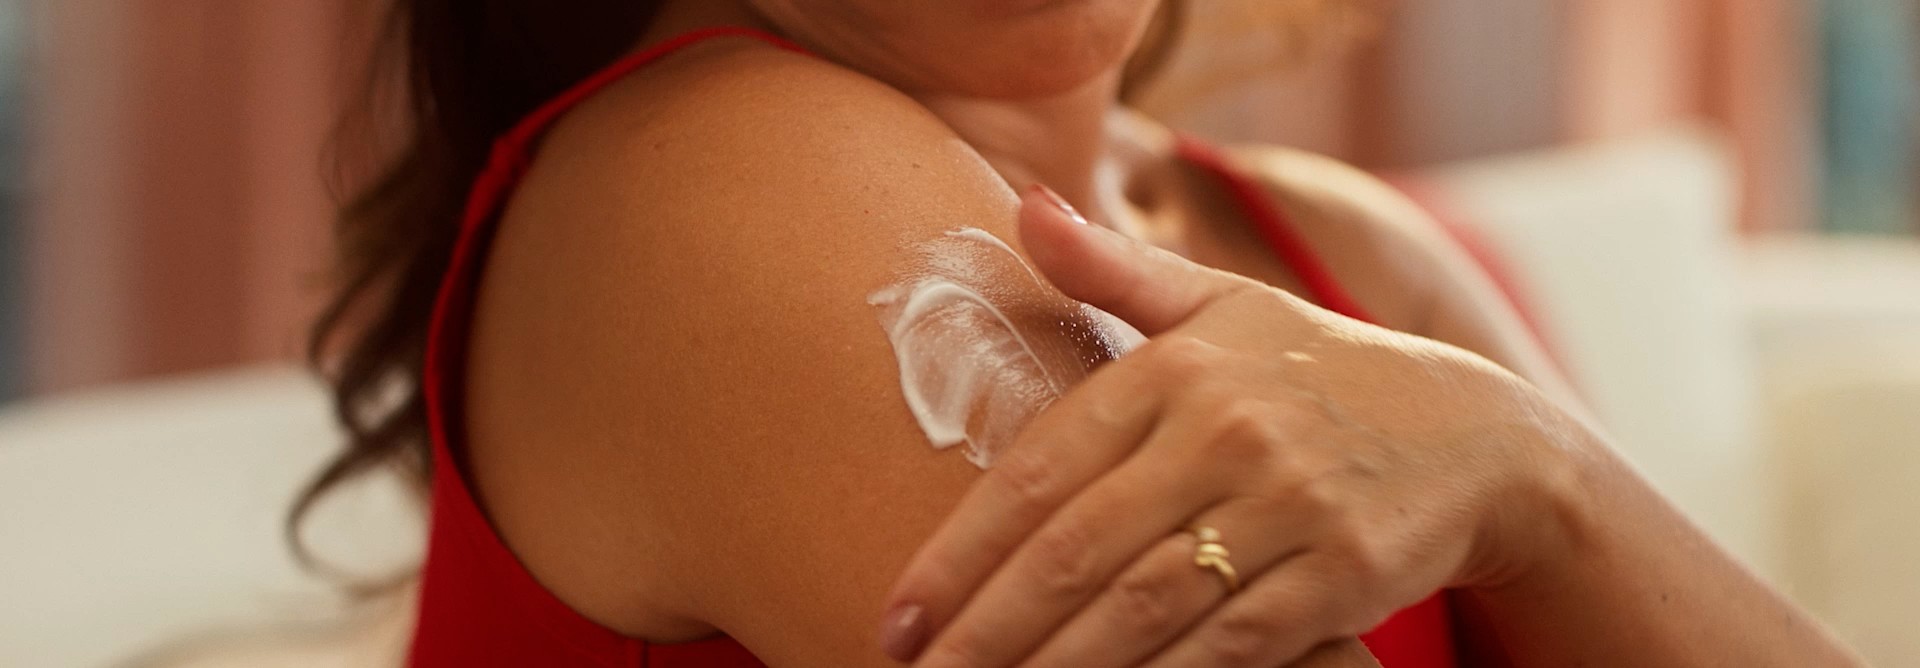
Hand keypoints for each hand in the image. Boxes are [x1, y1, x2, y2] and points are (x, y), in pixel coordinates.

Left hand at [876, 186, 1593, 666]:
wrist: (1479, 433)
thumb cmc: (1318, 370)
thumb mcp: (1221, 305)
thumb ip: (1112, 272)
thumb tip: (1022, 206)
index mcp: (1176, 367)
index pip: (1040, 472)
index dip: (959, 552)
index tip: (899, 615)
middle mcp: (1225, 428)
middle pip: (1078, 549)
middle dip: (986, 629)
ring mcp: (1289, 501)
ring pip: (1145, 605)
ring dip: (1058, 667)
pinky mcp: (1344, 571)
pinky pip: (1233, 644)